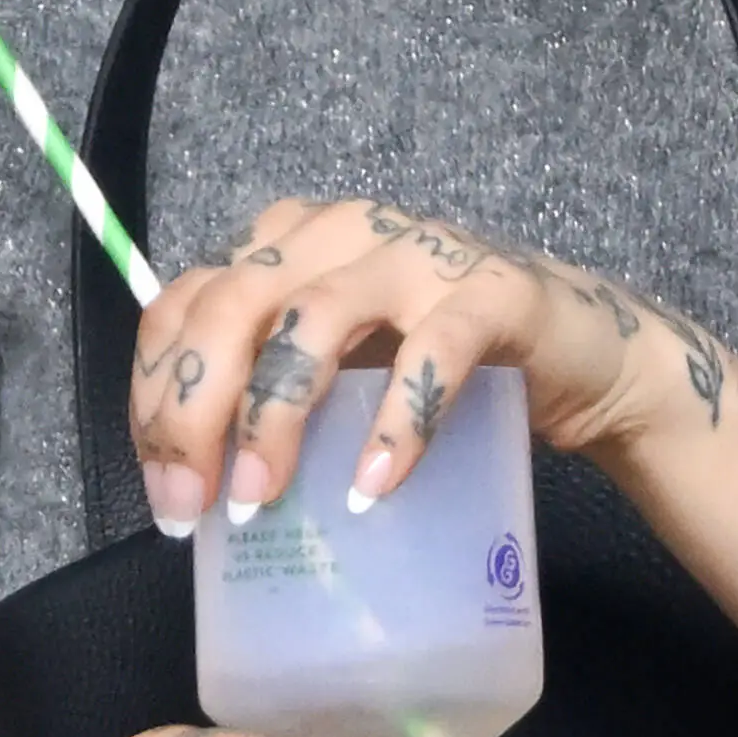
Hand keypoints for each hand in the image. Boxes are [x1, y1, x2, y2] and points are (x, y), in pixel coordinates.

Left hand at [127, 197, 737, 527]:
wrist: (581, 354)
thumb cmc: (434, 363)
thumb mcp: (334, 370)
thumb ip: (263, 391)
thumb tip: (184, 484)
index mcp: (282, 244)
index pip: (182, 306)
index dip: (156, 397)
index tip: (166, 490)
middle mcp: (338, 230)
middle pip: (233, 308)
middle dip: (196, 412)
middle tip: (200, 506)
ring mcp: (416, 253)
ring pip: (315, 320)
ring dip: (277, 417)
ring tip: (264, 501)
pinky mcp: (490, 292)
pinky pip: (431, 355)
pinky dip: (395, 426)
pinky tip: (372, 489)